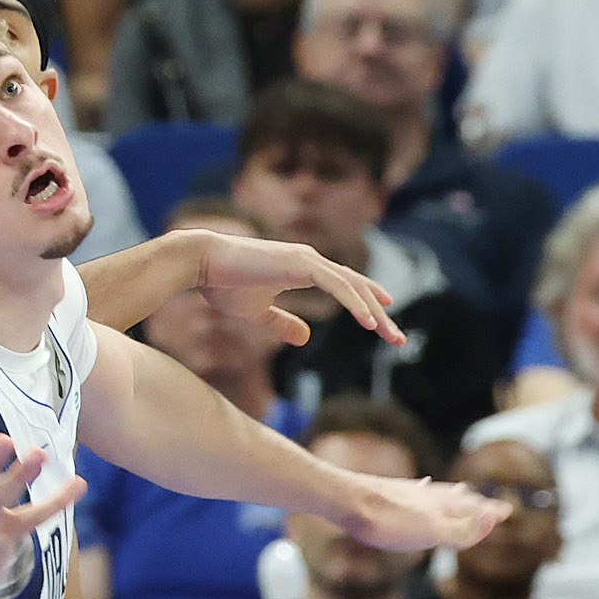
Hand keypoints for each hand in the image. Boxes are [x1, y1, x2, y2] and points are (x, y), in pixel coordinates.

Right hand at [188, 229, 404, 346]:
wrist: (200, 263)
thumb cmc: (222, 284)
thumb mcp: (257, 311)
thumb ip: (282, 322)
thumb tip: (305, 337)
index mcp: (301, 269)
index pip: (344, 285)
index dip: (366, 302)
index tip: (383, 321)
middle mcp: (309, 260)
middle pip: (356, 287)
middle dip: (380, 313)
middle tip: (398, 339)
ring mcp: (307, 259)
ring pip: (353, 287)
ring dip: (375, 313)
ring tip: (391, 336)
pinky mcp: (301, 264)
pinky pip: (339, 286)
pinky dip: (356, 304)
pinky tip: (369, 322)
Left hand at [344, 473, 509, 551]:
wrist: (343, 499)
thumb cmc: (385, 520)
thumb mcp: (430, 532)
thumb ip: (462, 529)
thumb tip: (493, 519)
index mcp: (439, 508)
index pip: (472, 510)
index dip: (488, 513)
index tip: (506, 510)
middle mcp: (425, 497)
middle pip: (457, 500)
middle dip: (475, 504)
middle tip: (490, 504)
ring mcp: (404, 493)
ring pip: (436, 493)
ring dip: (453, 494)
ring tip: (462, 490)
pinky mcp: (384, 492)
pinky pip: (412, 490)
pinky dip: (423, 490)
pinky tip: (417, 487)